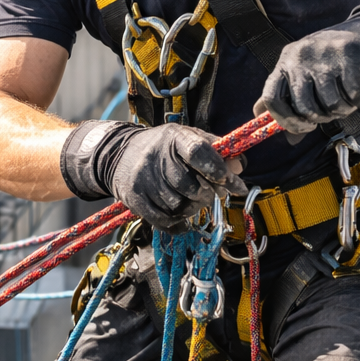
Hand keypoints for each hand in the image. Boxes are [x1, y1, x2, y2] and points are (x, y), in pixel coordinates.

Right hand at [61, 120, 244, 230]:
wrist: (120, 155)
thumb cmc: (164, 148)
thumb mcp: (190, 139)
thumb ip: (218, 151)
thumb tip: (239, 168)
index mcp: (174, 137)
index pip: (199, 151)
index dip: (217, 169)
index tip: (229, 181)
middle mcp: (156, 157)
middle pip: (191, 185)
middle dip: (208, 194)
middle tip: (213, 193)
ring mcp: (143, 179)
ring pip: (180, 206)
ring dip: (194, 208)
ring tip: (194, 201)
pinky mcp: (135, 199)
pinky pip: (165, 220)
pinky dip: (179, 222)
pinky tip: (182, 215)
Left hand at [256, 17, 359, 132]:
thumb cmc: (338, 57)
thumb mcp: (309, 72)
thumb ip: (294, 100)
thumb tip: (289, 137)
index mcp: (286, 60)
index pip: (271, 98)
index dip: (286, 121)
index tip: (306, 127)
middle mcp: (302, 55)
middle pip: (306, 108)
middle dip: (326, 116)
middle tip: (338, 106)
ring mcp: (326, 54)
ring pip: (334, 105)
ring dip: (348, 107)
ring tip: (352, 92)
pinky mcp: (353, 54)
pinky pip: (358, 96)